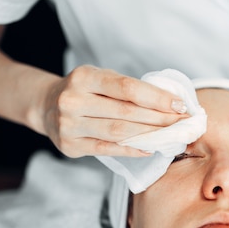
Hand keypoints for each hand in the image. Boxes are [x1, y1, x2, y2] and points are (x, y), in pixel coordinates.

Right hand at [40, 66, 187, 157]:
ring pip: (118, 132)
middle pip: (126, 112)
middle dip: (159, 118)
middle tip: (182, 123)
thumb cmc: (85, 91)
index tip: (180, 105)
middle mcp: (73, 100)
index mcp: (84, 77)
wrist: (46, 106)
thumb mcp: (101, 79)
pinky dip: (132, 149)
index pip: (128, 88)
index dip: (157, 98)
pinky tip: (150, 148)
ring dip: (150, 135)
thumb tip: (171, 103)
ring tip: (171, 136)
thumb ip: (129, 88)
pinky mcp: (70, 146)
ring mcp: (69, 125)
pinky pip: (107, 149)